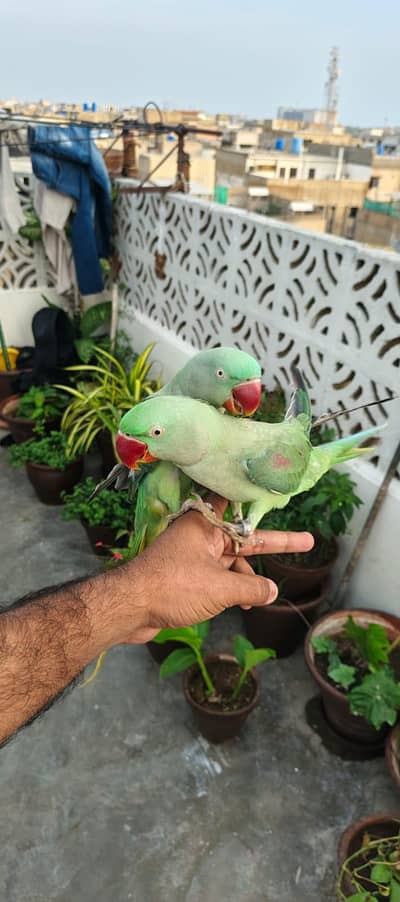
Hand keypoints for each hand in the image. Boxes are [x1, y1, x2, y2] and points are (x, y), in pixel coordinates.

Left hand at [117, 494, 313, 642]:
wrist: (129, 607)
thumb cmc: (172, 586)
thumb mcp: (220, 589)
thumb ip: (251, 590)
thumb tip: (272, 592)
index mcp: (205, 526)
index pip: (236, 505)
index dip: (257, 500)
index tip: (273, 491)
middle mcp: (199, 537)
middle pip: (243, 538)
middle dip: (274, 544)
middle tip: (307, 541)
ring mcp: (192, 558)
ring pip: (231, 563)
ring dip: (247, 579)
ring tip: (260, 597)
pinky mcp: (186, 578)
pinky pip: (217, 578)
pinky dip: (231, 590)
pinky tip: (240, 604)